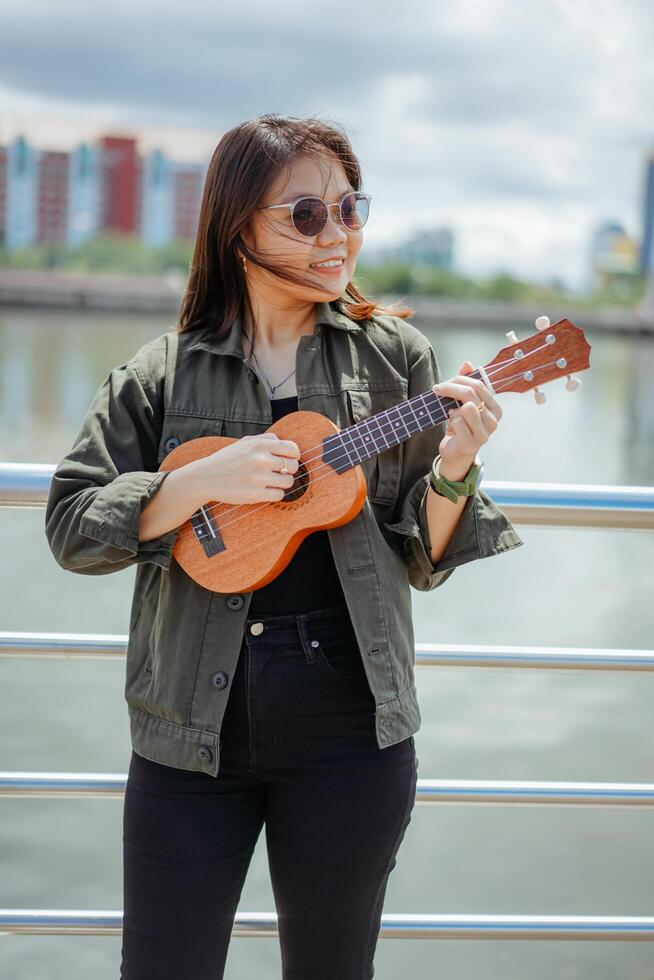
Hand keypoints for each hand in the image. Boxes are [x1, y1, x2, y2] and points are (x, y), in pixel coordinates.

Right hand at [192, 432, 300, 504]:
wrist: (205, 477)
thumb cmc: (227, 460)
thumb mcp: (245, 442)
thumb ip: (266, 439)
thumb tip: (286, 444)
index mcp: (260, 444)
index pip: (292, 449)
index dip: (293, 456)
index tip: (287, 460)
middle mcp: (261, 460)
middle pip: (293, 466)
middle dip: (288, 470)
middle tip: (279, 472)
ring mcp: (258, 478)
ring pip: (288, 482)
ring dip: (282, 483)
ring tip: (272, 482)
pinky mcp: (255, 494)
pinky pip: (279, 495)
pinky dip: (275, 494)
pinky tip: (266, 490)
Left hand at [432, 360, 502, 477]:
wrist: (456, 453)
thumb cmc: (461, 427)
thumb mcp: (464, 404)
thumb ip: (467, 384)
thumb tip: (467, 364)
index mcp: (495, 408)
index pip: (479, 385)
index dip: (459, 380)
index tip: (443, 383)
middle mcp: (494, 420)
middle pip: (471, 394)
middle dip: (450, 388)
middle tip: (437, 390)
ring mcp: (484, 433)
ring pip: (467, 407)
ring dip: (454, 409)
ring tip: (452, 415)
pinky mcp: (472, 443)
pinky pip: (459, 423)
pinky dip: (452, 422)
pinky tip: (453, 426)